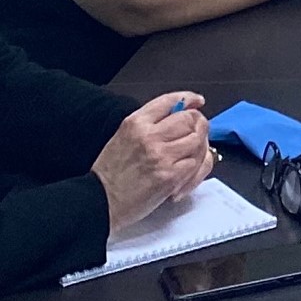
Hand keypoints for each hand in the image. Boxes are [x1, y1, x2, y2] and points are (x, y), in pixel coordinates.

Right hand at [91, 92, 216, 232]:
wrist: (100, 202)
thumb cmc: (110, 174)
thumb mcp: (123, 137)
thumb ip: (148, 124)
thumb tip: (176, 114)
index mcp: (135, 123)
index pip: (170, 101)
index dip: (188, 99)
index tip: (197, 102)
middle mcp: (150, 136)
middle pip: (190, 119)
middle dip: (198, 125)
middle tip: (197, 133)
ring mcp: (162, 156)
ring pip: (198, 140)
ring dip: (200, 147)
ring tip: (192, 155)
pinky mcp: (170, 176)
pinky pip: (197, 164)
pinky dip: (197, 167)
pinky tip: (187, 173)